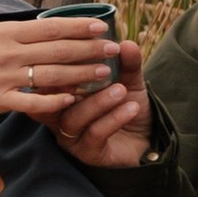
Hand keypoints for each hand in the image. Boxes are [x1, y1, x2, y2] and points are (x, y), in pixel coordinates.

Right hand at [0, 16, 125, 122]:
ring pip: (52, 75)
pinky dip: (53, 101)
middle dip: (89, 49)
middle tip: (112, 49)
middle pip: (58, 50)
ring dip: (81, 74)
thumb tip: (51, 28)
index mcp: (8, 32)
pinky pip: (32, 102)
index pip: (52, 27)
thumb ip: (20, 32)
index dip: (79, 26)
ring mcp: (5, 77)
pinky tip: (71, 100)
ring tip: (103, 73)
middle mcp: (9, 52)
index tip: (102, 26)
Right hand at [49, 41, 151, 170]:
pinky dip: (113, 118)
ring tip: (121, 90)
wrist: (147, 138)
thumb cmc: (128, 104)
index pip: (49, 79)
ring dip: (99, 102)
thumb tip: (126, 44)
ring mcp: (71, 136)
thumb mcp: (128, 80)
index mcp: (62, 93)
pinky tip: (131, 108)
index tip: (75, 48)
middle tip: (94, 67)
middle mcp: (60, 115)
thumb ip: (126, 63)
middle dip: (69, 81)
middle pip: (52, 99)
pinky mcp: (87, 153)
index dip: (58, 64)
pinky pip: (95, 134)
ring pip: (74, 117)